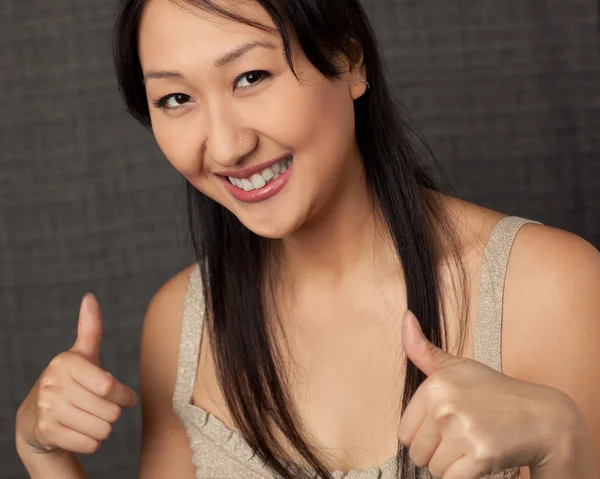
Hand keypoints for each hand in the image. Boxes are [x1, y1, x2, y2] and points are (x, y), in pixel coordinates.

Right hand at [15, 293, 137, 455]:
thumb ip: (90, 329)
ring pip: (102, 429)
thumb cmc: (69, 382)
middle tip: (101, 409)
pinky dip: (92, 442)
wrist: (35, 418)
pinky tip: (81, 432)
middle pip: (109, 411)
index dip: (124, 396)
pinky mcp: (46, 433)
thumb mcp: (81, 356)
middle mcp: (53, 384)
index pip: (109, 387)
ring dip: (103, 428)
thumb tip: (89, 297)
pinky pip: (90, 444)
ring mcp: (47, 409)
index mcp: (66, 362)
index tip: (126, 398)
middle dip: (112, 413)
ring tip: (90, 419)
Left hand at [397, 310, 576, 478]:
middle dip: (438, 453)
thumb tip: (406, 317)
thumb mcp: (457, 367)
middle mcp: (445, 405)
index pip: (404, 432)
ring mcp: (463, 429)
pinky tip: (480, 460)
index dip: (425, 436)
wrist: (542, 417)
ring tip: (472, 447)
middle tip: (463, 438)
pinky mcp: (481, 454)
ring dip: (452, 467)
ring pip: (435, 469)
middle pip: (418, 453)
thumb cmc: (494, 392)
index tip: (447, 427)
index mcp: (435, 385)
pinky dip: (464, 478)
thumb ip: (423, 351)